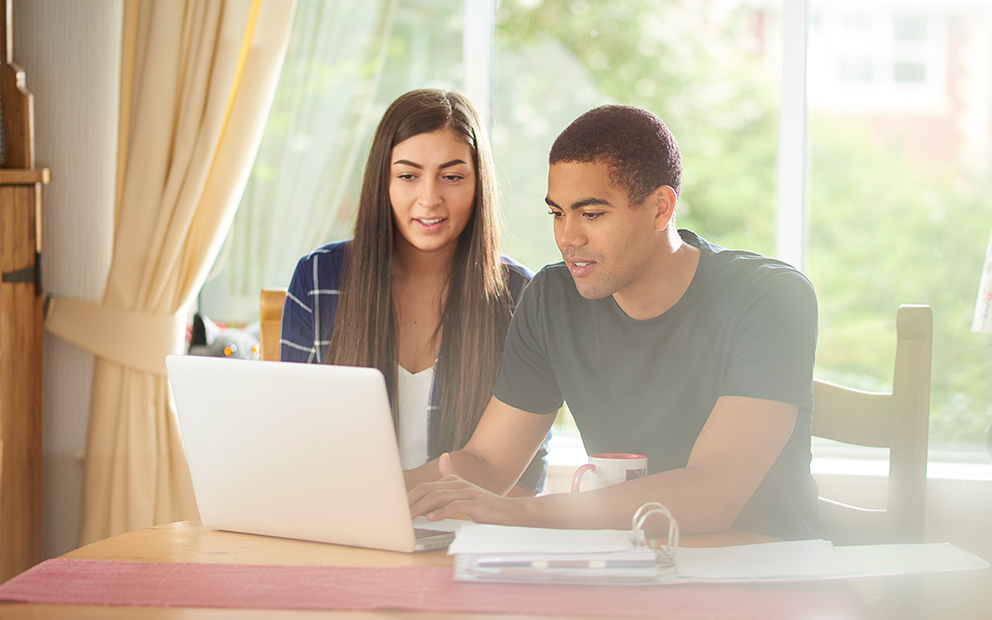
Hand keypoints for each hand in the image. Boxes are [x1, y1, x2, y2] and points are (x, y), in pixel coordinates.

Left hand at [408, 453, 529, 524]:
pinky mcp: (476, 504)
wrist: (510, 513)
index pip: (425, 487)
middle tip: (396, 515)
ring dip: (421, 508)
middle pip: (428, 490)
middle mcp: (459, 484)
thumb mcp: (466, 490)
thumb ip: (453, 475)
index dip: (409, 496)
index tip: (395, 507)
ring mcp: (468, 493)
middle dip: (410, 502)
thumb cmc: (486, 506)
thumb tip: (444, 457)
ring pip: (438, 497)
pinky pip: (455, 506)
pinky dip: (442, 512)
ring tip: (408, 519)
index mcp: (454, 481)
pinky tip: (432, 518)